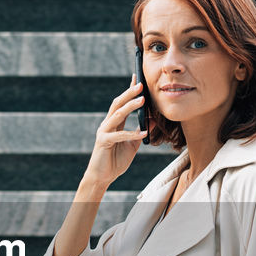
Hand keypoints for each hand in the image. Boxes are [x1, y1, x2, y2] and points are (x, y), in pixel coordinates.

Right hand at [83, 73, 148, 188]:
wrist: (102, 177)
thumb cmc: (115, 160)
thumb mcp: (132, 145)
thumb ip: (140, 132)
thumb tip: (153, 120)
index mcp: (114, 123)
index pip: (122, 103)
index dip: (129, 90)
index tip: (137, 78)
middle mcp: (107, 124)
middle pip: (118, 104)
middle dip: (129, 93)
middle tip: (141, 84)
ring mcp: (104, 132)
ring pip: (117, 114)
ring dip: (130, 106)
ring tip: (142, 99)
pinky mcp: (103, 142)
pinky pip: (119, 135)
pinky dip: (132, 134)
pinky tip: (144, 132)